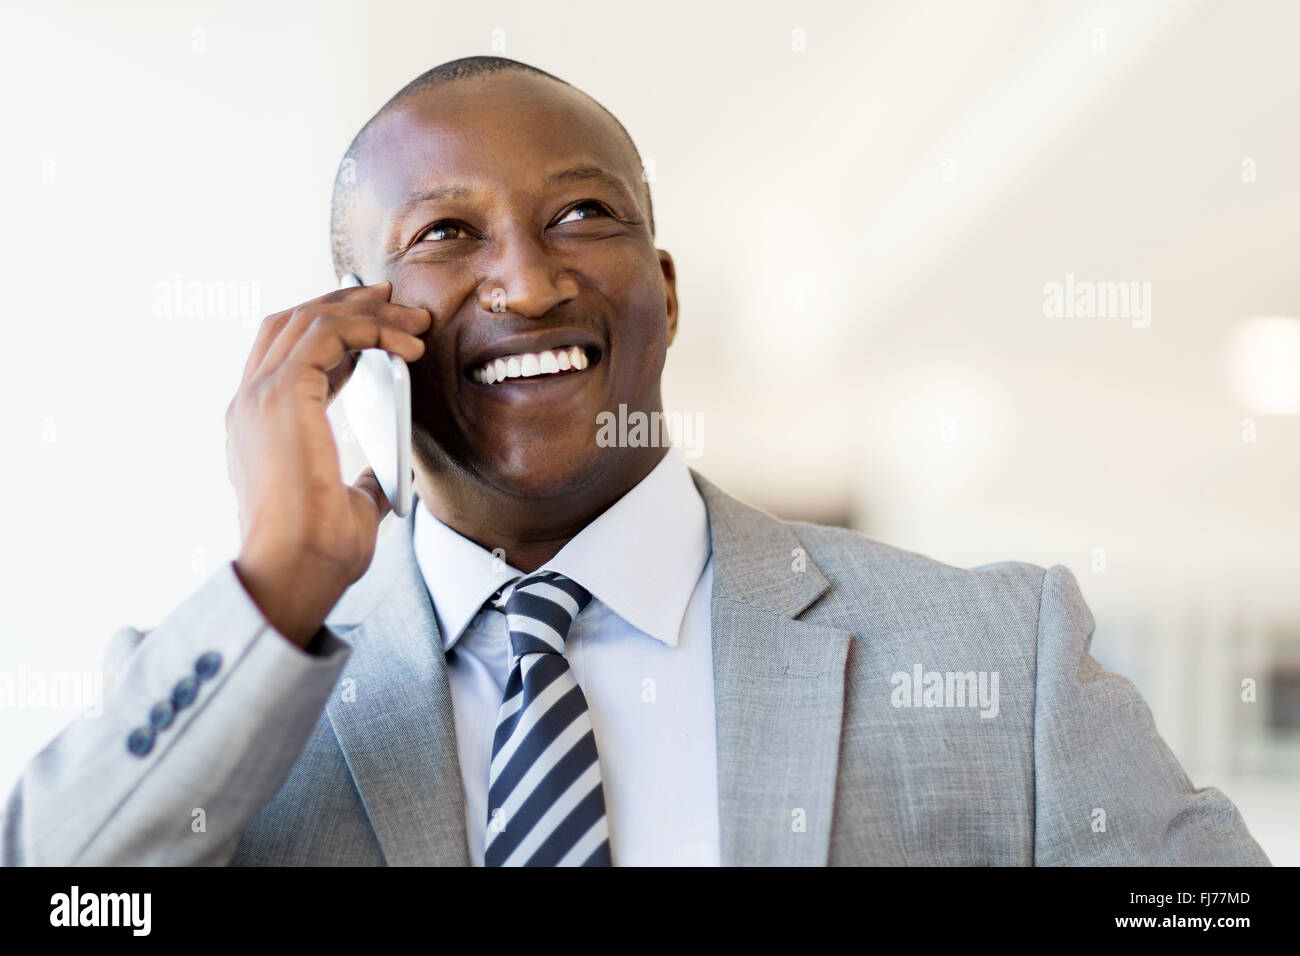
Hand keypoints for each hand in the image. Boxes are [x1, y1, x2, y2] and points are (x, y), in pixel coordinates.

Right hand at [226, 281, 430, 647]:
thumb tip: (388, 473)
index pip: (290, 355)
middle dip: (348, 304)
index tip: (382, 328)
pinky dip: (369, 328)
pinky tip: (406, 344)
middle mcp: (251, 403)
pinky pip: (327, 333)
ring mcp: (261, 396)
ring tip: (412, 318)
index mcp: (259, 426)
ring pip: (309, 319)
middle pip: (292, 322)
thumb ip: (363, 481)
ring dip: (365, 311)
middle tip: (397, 302)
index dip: (337, 333)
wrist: (295, 571)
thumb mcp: (351, 507)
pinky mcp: (283, 394)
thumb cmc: (318, 552)